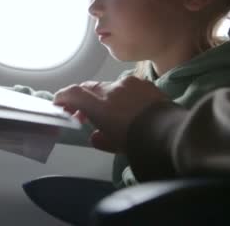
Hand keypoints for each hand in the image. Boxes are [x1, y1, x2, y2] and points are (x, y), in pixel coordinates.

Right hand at [54, 76, 168, 152]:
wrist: (171, 133)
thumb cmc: (139, 142)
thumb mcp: (115, 145)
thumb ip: (101, 138)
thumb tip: (95, 136)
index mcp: (99, 105)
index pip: (73, 93)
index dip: (63, 97)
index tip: (59, 103)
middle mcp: (111, 89)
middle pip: (90, 87)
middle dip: (83, 97)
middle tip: (83, 112)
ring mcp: (129, 84)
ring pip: (109, 86)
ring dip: (105, 97)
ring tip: (110, 111)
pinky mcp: (145, 83)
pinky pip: (128, 86)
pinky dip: (123, 94)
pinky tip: (131, 107)